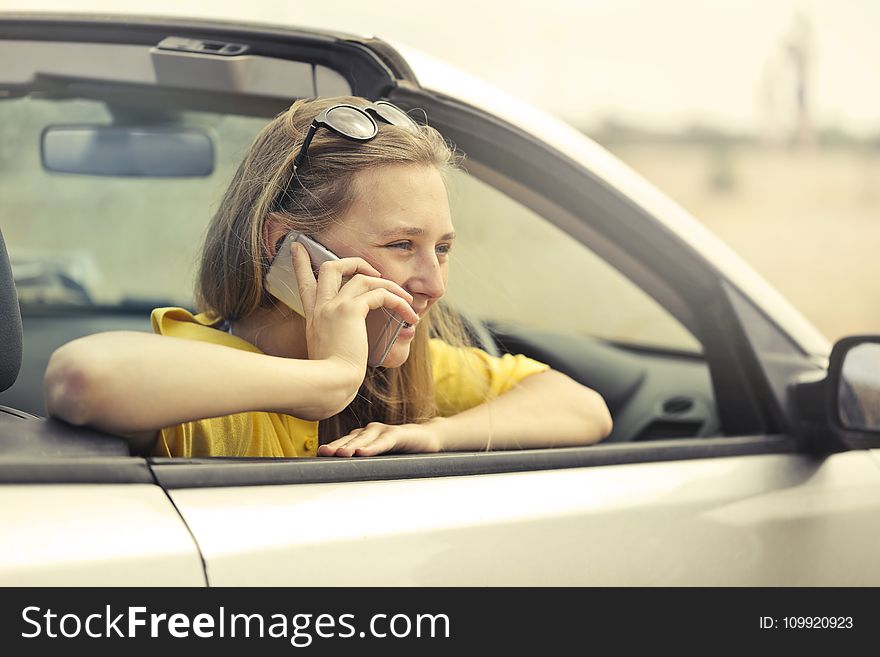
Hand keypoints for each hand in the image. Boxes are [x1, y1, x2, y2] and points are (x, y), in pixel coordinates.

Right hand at [291, 241, 418, 387]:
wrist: (329, 384)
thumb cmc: (329, 378)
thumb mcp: (325, 356)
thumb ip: (332, 346)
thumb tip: (344, 354)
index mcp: (313, 316)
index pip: (305, 283)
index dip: (301, 264)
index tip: (298, 247)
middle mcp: (321, 306)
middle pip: (331, 267)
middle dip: (354, 262)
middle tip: (374, 271)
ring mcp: (334, 306)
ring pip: (362, 276)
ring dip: (389, 284)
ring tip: (406, 300)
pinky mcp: (351, 310)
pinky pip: (379, 293)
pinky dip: (398, 300)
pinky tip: (408, 314)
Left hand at [317, 419, 444, 456]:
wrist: (427, 439)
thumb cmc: (400, 450)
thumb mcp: (380, 458)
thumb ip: (365, 463)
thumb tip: (343, 478)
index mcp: (362, 436)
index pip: (343, 442)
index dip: (331, 447)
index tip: (318, 455)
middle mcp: (370, 431)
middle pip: (350, 439)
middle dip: (336, 446)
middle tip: (323, 453)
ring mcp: (383, 431)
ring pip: (364, 439)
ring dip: (351, 446)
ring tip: (340, 454)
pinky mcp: (398, 434)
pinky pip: (383, 441)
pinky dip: (373, 447)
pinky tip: (363, 453)